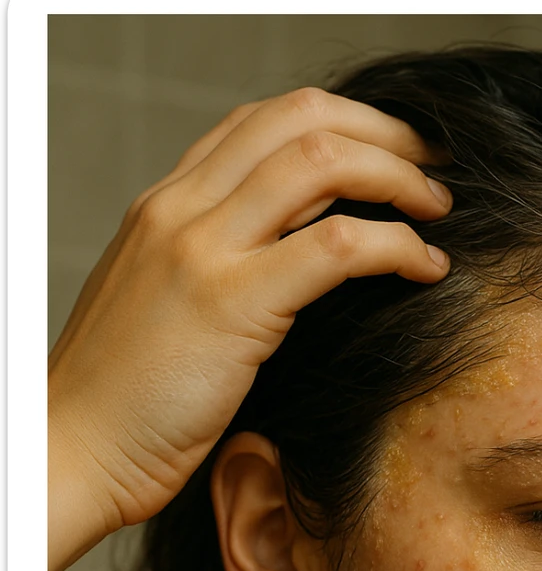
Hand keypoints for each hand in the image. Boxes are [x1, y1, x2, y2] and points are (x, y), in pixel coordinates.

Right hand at [48, 88, 450, 570]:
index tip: (393, 156)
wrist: (72, 452)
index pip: (262, 122)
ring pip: (323, 162)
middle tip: (436, 170)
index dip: (342, 124)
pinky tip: (426, 269)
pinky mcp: (231, 302)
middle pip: (301, 118)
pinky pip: (338, 244)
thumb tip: (299, 272)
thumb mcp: (167, 314)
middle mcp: (180, 209)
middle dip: (385, 133)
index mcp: (165, 206)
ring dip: (399, 178)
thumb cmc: (125, 406)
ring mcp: (202, 249)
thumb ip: (217, 274)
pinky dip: (397, 246)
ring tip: (439, 213)